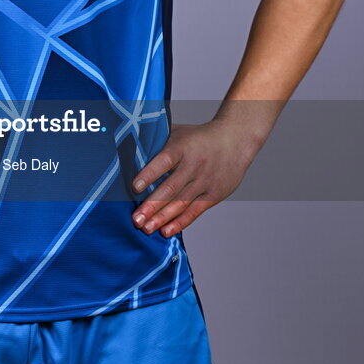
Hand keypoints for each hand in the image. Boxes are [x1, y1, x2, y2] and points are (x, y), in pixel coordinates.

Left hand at [130, 119, 258, 236]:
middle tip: (136, 220)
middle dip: (152, 205)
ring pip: (181, 203)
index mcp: (182, 147)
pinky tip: (166, 231)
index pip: (164, 161)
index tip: (135, 188)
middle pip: (171, 188)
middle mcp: (194, 165)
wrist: (235, 140)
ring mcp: (205, 181)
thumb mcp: (178, 132)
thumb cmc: (199, 136)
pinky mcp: (214, 194)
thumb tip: (128, 146)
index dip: (149, 174)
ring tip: (146, 229)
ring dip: (162, 218)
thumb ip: (157, 140)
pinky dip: (180, 222)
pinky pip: (194, 211)